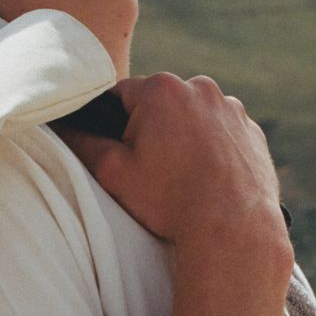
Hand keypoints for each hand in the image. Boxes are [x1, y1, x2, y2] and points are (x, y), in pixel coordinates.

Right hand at [59, 73, 288, 257]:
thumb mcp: (113, 173)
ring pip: (193, 117)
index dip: (115, 125)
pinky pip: (223, 133)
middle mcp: (200, 88)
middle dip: (152, 129)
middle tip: (151, 170)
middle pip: (160, 104)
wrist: (233, 227)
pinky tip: (207, 179)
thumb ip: (82, 143)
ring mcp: (232, 108)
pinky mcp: (253, 131)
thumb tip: (63, 127)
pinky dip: (213, 149)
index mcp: (162, 89)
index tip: (124, 154)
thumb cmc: (170, 199)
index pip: (121, 95)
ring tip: (181, 177)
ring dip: (184, 137)